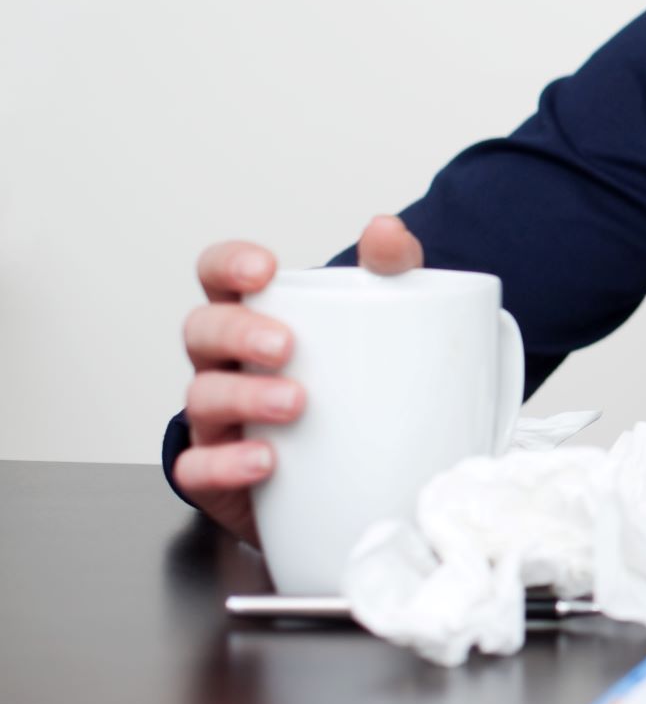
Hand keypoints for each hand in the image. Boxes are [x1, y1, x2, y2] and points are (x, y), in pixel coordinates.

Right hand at [173, 215, 423, 544]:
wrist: (359, 472)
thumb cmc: (355, 382)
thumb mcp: (381, 319)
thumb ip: (389, 271)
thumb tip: (386, 229)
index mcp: (255, 316)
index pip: (218, 275)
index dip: (228, 265)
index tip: (263, 269)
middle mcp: (225, 362)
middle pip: (202, 331)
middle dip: (238, 333)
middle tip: (286, 345)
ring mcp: (217, 418)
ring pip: (202, 396)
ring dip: (243, 396)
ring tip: (295, 404)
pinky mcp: (220, 475)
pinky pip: (198, 468)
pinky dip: (224, 464)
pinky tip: (263, 461)